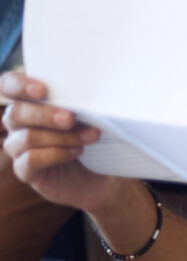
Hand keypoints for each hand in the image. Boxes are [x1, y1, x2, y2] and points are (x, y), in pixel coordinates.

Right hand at [0, 71, 119, 211]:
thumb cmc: (96, 137)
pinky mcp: (25, 171)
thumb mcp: (93, 117)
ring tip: (89, 137)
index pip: (9, 86)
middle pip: (15, 113)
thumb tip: (91, 94)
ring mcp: (19, 149)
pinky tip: (77, 152)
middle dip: (45, 114)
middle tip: (71, 118)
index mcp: (30, 103)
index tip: (42, 90)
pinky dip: (57, 154)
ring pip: (27, 137)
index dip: (18, 85)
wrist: (103, 175)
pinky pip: (30, 159)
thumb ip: (83, 103)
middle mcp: (18, 125)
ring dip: (62, 136)